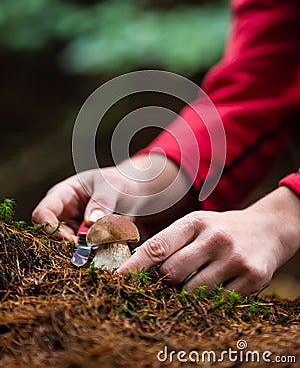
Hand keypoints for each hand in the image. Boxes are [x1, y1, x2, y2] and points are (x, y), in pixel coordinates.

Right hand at [32, 154, 192, 241]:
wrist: (136, 193)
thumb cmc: (121, 183)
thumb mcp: (113, 187)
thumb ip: (102, 202)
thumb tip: (91, 222)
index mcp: (62, 195)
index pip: (43, 214)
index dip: (50, 230)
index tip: (71, 241)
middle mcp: (63, 214)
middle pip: (51, 237)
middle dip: (67, 248)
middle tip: (89, 254)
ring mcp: (73, 230)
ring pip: (67, 251)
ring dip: (83, 255)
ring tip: (104, 251)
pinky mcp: (86, 244)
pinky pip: (84, 256)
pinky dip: (95, 258)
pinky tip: (110, 254)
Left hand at [117, 187, 299, 295]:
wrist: (268, 228)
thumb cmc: (221, 229)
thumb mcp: (196, 224)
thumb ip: (170, 242)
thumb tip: (136, 265)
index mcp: (195, 221)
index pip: (157, 246)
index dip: (134, 266)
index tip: (117, 280)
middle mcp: (214, 237)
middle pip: (172, 273)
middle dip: (167, 281)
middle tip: (176, 276)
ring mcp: (234, 258)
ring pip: (193, 292)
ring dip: (189, 292)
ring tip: (201, 277)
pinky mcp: (253, 277)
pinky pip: (219, 302)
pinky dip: (213, 299)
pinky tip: (221, 283)